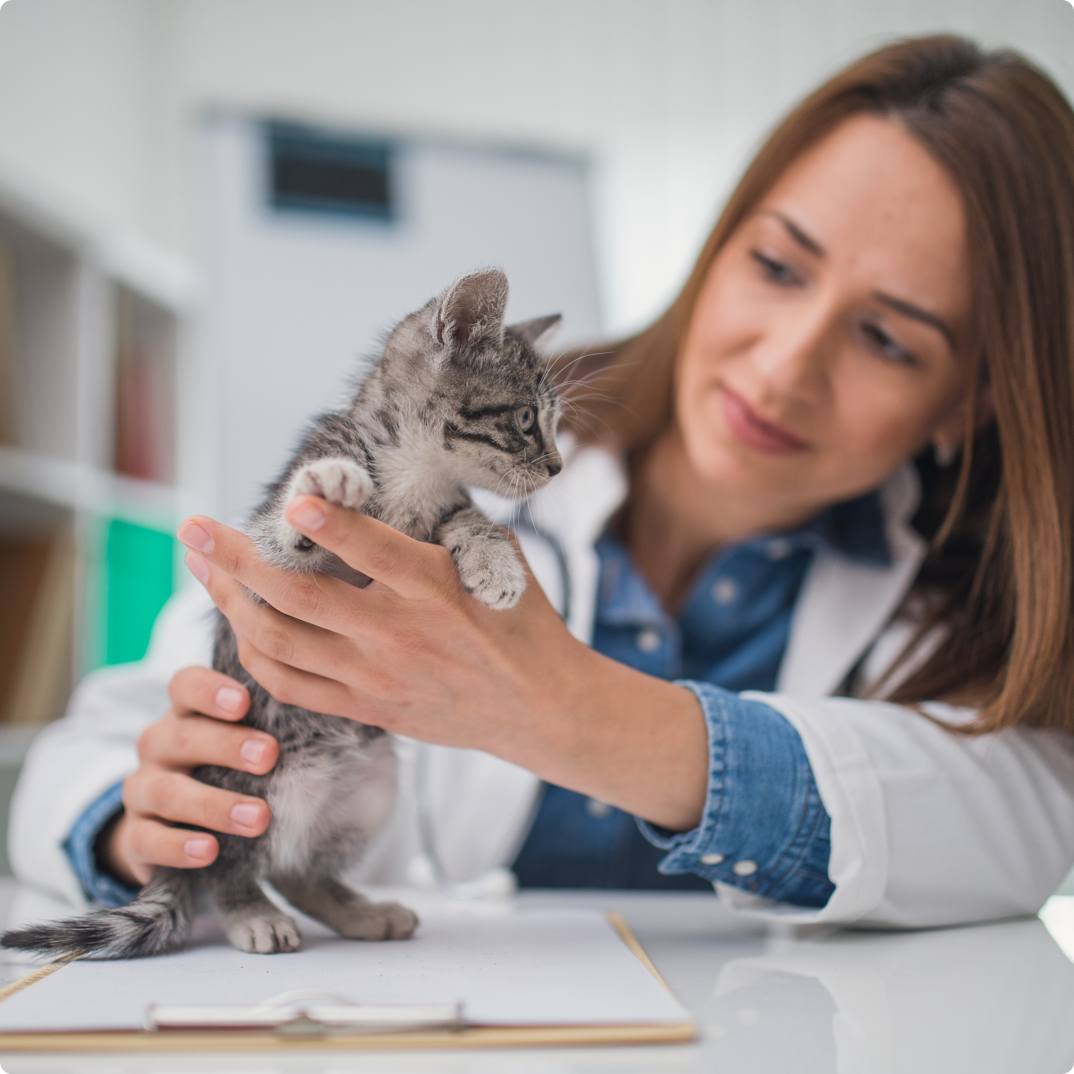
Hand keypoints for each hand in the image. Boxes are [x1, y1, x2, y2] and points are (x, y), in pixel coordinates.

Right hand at [103, 666, 279, 885]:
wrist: (174, 827)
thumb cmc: (229, 770)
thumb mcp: (246, 743)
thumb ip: (280, 729)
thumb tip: (348, 719)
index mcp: (187, 713)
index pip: (185, 685)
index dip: (210, 690)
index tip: (244, 702)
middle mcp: (159, 745)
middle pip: (182, 736)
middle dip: (226, 745)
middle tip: (269, 757)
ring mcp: (142, 790)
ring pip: (167, 791)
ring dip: (214, 804)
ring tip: (259, 818)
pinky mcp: (135, 836)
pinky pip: (147, 840)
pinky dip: (178, 846)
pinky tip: (209, 851)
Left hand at [176, 497, 585, 760]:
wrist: (538, 705)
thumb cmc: (521, 622)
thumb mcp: (496, 560)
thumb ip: (443, 528)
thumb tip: (389, 491)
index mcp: (434, 587)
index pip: (369, 549)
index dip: (326, 522)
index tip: (288, 500)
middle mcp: (397, 632)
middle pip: (297, 596)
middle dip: (235, 559)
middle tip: (194, 528)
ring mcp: (377, 676)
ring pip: (281, 641)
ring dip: (231, 603)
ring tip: (203, 571)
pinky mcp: (369, 707)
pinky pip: (293, 685)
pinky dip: (257, 654)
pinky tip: (240, 626)